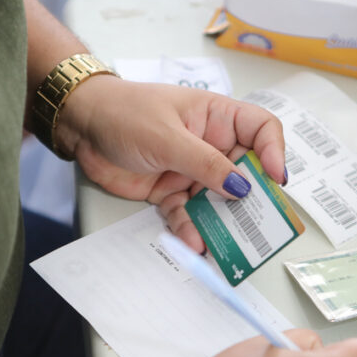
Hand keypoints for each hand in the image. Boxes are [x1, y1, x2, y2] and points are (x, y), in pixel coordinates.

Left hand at [56, 76, 286, 252]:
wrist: (82, 126)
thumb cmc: (125, 113)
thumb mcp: (168, 136)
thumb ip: (205, 163)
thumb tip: (241, 187)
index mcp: (217, 118)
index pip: (261, 129)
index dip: (274, 152)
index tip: (275, 178)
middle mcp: (210, 145)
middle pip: (244, 174)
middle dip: (251, 200)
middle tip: (258, 224)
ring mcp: (190, 170)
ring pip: (217, 201)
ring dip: (221, 222)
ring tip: (226, 244)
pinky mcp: (170, 191)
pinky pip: (188, 214)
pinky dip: (191, 229)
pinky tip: (194, 241)